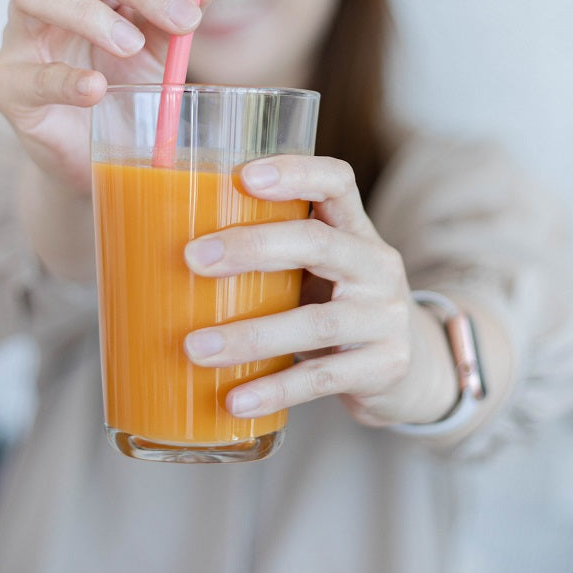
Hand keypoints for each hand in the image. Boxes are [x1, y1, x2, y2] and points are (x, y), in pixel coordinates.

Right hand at [0, 0, 226, 192]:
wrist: (90, 158)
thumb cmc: (121, 92)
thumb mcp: (161, 51)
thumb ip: (182, 12)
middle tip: (186, 18)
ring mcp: (23, 34)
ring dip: (89, 14)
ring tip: (131, 47)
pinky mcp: (5, 82)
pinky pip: (27, 73)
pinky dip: (63, 78)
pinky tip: (96, 88)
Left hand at [183, 155, 458, 427]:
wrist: (411, 368)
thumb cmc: (338, 305)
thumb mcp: (320, 269)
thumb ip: (272, 254)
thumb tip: (162, 249)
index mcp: (356, 229)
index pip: (336, 181)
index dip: (294, 172)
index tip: (243, 175)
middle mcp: (378, 265)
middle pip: (318, 244)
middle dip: (252, 248)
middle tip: (193, 258)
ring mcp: (385, 318)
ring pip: (316, 323)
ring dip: (250, 335)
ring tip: (195, 348)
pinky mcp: (384, 368)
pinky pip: (323, 379)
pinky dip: (275, 389)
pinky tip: (234, 400)